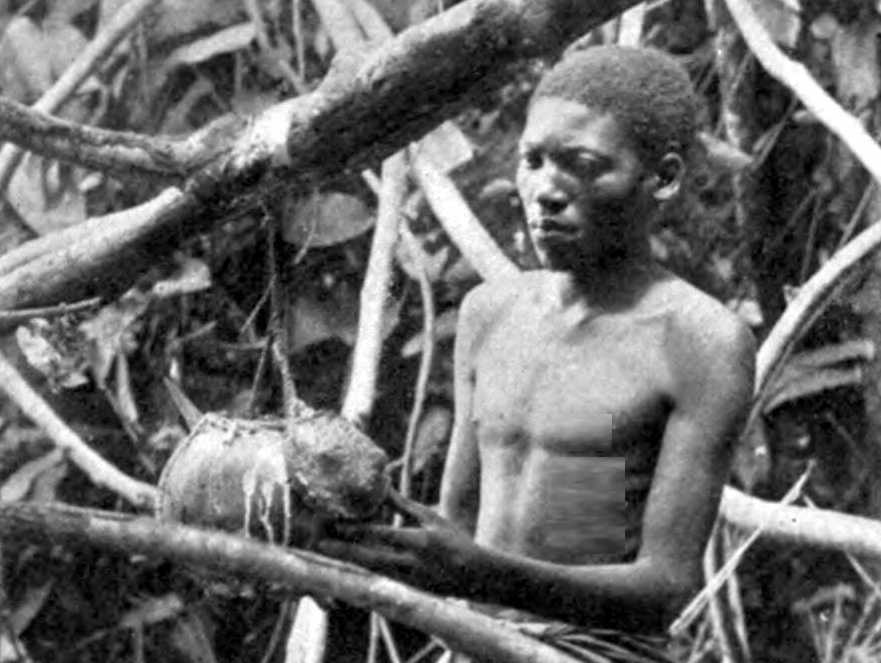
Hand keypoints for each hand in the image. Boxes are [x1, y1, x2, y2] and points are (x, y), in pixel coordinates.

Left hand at [317, 490, 484, 596]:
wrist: (475, 576)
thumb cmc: (454, 541)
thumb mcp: (431, 518)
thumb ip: (404, 506)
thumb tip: (382, 487)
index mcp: (419, 542)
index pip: (382, 536)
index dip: (356, 531)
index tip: (336, 525)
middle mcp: (411, 564)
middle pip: (370, 558)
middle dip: (344, 550)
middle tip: (320, 543)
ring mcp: (408, 581)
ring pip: (370, 571)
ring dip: (349, 561)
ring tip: (328, 551)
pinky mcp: (407, 590)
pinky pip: (379, 579)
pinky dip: (362, 570)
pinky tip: (348, 563)